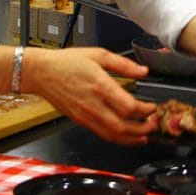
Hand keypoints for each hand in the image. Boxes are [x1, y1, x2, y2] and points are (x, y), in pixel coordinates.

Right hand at [16, 47, 156, 144]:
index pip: (127, 107)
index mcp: (100, 85)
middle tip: (154, 124)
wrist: (41, 73)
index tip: (153, 108)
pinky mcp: (80, 121)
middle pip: (122, 127)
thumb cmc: (68, 62)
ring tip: (145, 135)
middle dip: (142, 129)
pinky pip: (102, 134)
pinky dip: (118, 139)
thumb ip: (123, 64)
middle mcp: (93, 104)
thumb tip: (144, 71)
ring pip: (112, 135)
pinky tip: (127, 136)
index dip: (145, 111)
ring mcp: (85, 116)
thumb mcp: (98, 55)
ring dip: (132, 139)